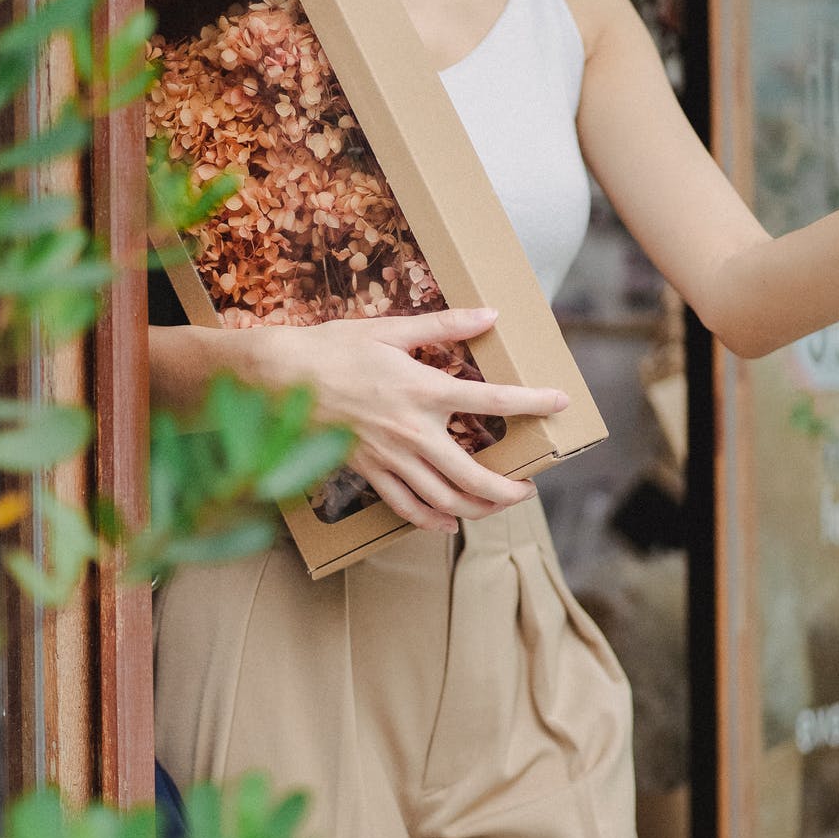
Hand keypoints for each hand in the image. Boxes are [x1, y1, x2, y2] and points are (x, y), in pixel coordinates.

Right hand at [246, 307, 569, 533]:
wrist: (279, 378)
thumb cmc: (332, 348)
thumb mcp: (390, 330)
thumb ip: (443, 326)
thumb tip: (488, 314)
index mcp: (424, 390)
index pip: (493, 402)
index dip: (533, 402)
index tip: (559, 402)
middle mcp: (412, 431)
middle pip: (474, 475)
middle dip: (508, 489)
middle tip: (528, 488)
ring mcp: (389, 457)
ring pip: (444, 498)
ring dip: (477, 508)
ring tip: (498, 505)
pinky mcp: (367, 471)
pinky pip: (405, 506)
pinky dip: (430, 519)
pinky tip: (446, 523)